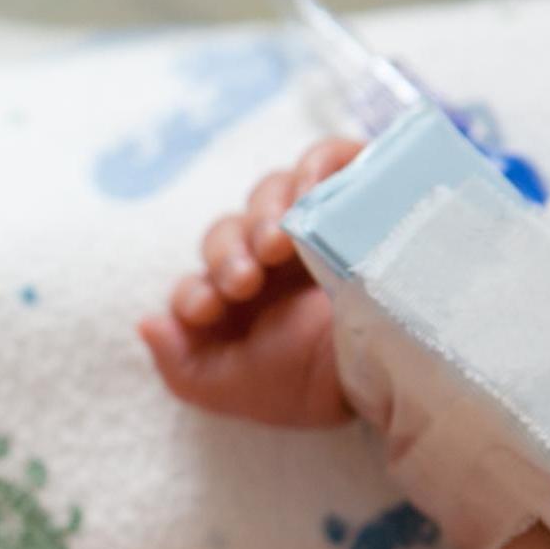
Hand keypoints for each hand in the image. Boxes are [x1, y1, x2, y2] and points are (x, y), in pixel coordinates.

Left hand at [139, 136, 362, 429]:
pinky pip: (329, 157)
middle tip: (245, 281)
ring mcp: (316, 224)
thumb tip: (147, 321)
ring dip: (264, 214)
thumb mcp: (239, 391)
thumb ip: (183, 368)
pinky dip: (314, 166)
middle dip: (227, 254)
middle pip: (230, 230)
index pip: (200, 278)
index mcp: (242, 303)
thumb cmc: (317, 385)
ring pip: (271, 192)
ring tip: (277, 246)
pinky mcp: (359, 193)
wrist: (401, 372)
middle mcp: (274, 260)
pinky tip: (309, 194)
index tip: (207, 308)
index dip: (195, 289)